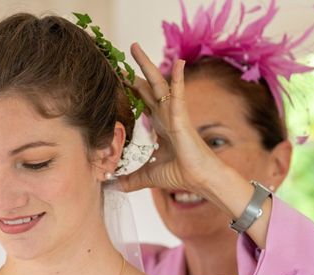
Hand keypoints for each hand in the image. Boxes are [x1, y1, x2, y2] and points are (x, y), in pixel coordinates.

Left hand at [117, 43, 224, 196]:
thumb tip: (112, 186)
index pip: (145, 101)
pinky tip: (178, 62)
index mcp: (161, 125)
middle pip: (150, 87)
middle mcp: (167, 115)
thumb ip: (131, 179)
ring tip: (135, 48)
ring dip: (148, 66)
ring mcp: (175, 115)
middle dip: (137, 70)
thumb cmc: (182, 174)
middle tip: (125, 53)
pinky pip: (179, 96)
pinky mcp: (182, 120)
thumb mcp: (149, 176)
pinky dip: (178, 79)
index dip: (133, 88)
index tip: (120, 77)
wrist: (201, 180)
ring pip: (160, 85)